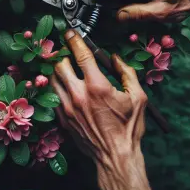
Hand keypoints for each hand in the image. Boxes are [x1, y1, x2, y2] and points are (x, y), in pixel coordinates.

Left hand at [51, 29, 147, 162]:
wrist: (115, 155)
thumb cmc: (129, 127)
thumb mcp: (138, 97)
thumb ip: (126, 72)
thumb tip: (115, 58)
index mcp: (97, 86)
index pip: (81, 54)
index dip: (74, 39)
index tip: (71, 33)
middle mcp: (78, 94)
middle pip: (60, 64)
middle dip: (62, 54)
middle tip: (67, 51)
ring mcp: (67, 107)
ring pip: (52, 79)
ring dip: (56, 69)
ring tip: (63, 65)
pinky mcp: (62, 118)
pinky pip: (52, 96)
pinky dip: (55, 86)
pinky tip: (63, 85)